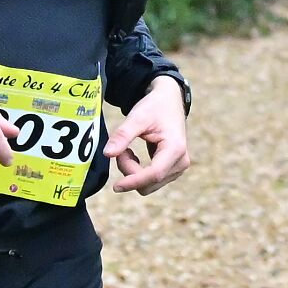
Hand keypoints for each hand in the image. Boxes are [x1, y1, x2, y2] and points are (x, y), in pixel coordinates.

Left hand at [106, 78, 192, 194]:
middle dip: (129, 170)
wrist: (169, 102)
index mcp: (175, 148)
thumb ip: (122, 135)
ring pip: (148, 184)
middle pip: (149, 182)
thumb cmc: (155, 107)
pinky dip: (137, 172)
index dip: (134, 181)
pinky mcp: (172, 170)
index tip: (115, 185)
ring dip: (132, 171)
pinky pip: (150, 181)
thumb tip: (107, 154)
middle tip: (121, 150)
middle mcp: (180, 162)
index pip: (154, 174)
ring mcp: (178, 168)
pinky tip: (134, 155)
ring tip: (128, 149)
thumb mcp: (137, 117)